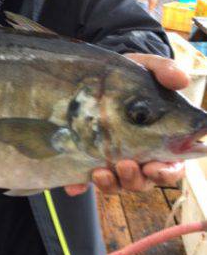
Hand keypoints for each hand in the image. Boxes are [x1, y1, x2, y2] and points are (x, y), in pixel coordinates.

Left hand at [65, 54, 189, 195]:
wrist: (98, 75)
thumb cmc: (131, 77)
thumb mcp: (147, 67)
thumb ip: (164, 71)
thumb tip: (181, 80)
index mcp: (160, 142)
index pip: (170, 168)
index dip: (165, 173)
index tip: (154, 167)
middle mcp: (138, 157)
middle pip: (142, 182)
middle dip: (134, 179)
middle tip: (125, 164)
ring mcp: (112, 161)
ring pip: (116, 185)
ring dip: (111, 184)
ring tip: (100, 171)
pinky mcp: (88, 160)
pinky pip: (83, 181)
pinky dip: (79, 186)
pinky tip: (74, 185)